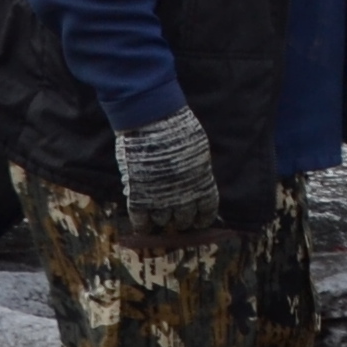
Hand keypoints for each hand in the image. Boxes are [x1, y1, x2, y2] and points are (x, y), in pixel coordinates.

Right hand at [112, 112, 220, 237]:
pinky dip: (142, 225)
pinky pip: (141, 222)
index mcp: (202, 184)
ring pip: (163, 222)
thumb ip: (198, 171)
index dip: (202, 217)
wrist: (152, 121)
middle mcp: (183, 197)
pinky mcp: (139, 198)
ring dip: (162, 220)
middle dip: (181, 219)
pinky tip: (143, 223)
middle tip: (176, 216)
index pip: (207, 211)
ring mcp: (160, 199)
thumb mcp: (198, 151)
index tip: (198, 219)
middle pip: (184, 220)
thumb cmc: (178, 128)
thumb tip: (198, 185)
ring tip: (158, 214)